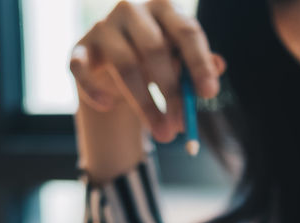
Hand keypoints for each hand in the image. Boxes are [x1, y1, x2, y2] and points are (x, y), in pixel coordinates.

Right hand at [69, 0, 224, 143]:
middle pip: (155, 49)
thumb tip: (220, 65)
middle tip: (181, 126)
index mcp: (164, 8)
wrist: (112, 70)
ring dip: (145, 105)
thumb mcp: (179, 64)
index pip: (186, 31)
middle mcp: (132, 9)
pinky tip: (108, 106)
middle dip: (172, 92)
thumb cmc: (155, 63)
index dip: (199, 63)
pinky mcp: (79, 48)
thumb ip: (197, 66)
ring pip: (125, 65)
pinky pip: (82, 70)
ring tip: (162, 134)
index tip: (209, 94)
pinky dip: (95, 91)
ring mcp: (103, 27)